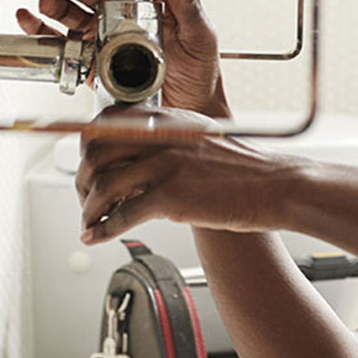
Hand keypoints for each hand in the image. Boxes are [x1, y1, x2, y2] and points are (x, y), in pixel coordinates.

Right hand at [17, 0, 230, 116]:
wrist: (192, 110)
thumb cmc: (200, 74)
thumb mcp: (200, 37)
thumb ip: (190, 9)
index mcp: (146, 5)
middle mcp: (121, 19)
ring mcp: (104, 40)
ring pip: (70, 13)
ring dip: (54, 4)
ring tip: (47, 4)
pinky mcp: (91, 64)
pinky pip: (63, 44)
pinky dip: (41, 30)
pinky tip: (30, 20)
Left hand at [76, 106, 305, 242]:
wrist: (277, 187)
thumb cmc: (247, 170)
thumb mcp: (203, 139)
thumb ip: (170, 142)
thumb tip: (140, 158)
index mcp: (168, 120)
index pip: (107, 122)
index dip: (88, 146)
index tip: (86, 164)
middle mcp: (161, 138)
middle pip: (95, 152)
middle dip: (80, 178)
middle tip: (83, 197)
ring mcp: (165, 166)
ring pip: (102, 185)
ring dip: (88, 209)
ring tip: (89, 222)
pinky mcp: (171, 197)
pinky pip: (122, 215)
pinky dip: (103, 230)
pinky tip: (97, 237)